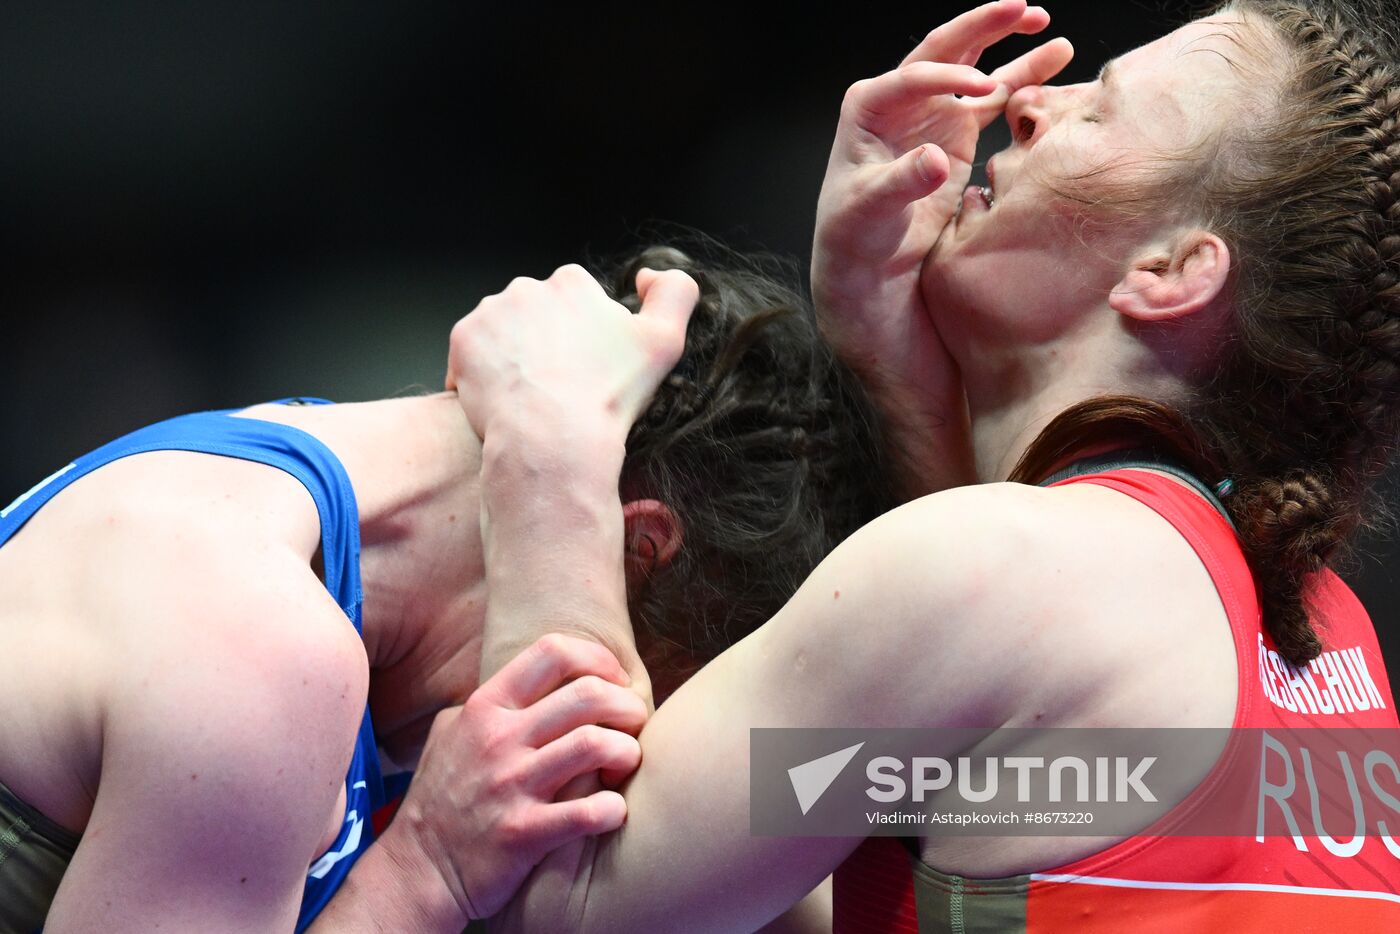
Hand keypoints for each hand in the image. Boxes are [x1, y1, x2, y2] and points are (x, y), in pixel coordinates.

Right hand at [376, 634, 647, 924]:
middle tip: (636, 724)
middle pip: (587, 694)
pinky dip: (613, 809)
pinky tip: (614, 810)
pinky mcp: (523, 833)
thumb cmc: (443, 796)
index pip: (553, 652)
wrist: (418, 869)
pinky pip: (587, 812)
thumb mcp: (453, 731)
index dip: (598, 659)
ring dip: (627, 752)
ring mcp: (510, 785)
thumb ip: (495, 702)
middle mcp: (499, 739)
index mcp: (486, 708)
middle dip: (628, 705)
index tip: (616, 682)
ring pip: (593, 745)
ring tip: (628, 762)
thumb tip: (540, 677)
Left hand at [446, 264, 697, 447]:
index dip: (582, 339)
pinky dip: (483, 376)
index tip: (586, 369)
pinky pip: (472, 356)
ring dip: (513, 357)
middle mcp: (527, 287)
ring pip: (503, 334)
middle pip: (535, 316)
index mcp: (572, 283)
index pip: (574, 306)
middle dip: (544, 343)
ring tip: (532, 396)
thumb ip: (675, 293)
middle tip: (559, 386)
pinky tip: (504, 401)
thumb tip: (648, 276)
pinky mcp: (463, 340)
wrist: (554, 438)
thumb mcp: (665, 341)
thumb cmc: (609, 396)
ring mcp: (490, 312)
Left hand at [811, 0, 1071, 491]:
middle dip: (980, 28)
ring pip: (972, 73)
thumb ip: (898, 186)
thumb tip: (932, 159)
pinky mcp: (955, 146)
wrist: (869, 289)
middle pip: (940, 54)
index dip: (944, 77)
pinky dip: (1020, 83)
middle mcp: (897, 112)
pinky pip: (991, 103)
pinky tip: (1054, 64)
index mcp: (866, 116)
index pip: (908, 77)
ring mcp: (930, 125)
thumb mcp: (868, 221)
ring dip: (1009, 50)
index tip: (980, 89)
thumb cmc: (855, 253)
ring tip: (1049, 27)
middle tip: (1021, 7)